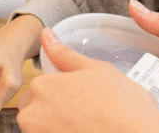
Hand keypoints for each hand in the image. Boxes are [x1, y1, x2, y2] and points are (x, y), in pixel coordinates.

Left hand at [17, 27, 158, 132]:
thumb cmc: (126, 110)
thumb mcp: (97, 70)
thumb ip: (65, 55)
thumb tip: (46, 35)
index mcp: (42, 87)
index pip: (39, 89)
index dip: (61, 94)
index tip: (79, 101)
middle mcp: (32, 114)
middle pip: (34, 111)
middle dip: (53, 113)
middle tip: (85, 116)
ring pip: (40, 128)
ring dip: (56, 127)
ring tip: (86, 127)